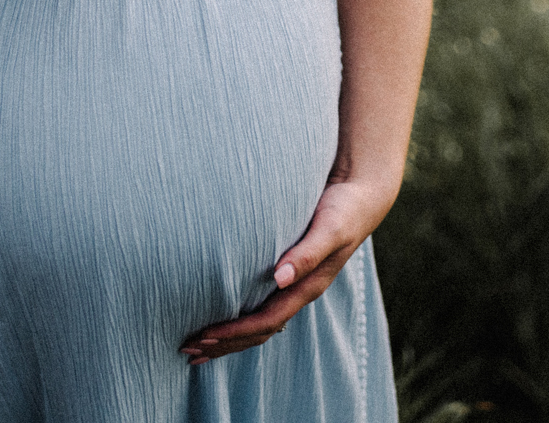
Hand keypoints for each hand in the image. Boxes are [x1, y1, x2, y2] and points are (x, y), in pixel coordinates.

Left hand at [179, 176, 396, 365]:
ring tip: (195, 346)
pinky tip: (219, 319)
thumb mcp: (329, 229)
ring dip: (227, 337)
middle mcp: (299, 292)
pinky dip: (237, 319)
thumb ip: (307, 253)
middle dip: (224, 343)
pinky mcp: (288, 275)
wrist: (361, 197)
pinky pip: (260, 307)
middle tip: (187, 349)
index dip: (235, 332)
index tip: (204, 336)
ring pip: (258, 324)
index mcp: (307, 287)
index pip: (266, 321)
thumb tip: (279, 278)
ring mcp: (294, 286)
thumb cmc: (343, 210)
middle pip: (259, 332)